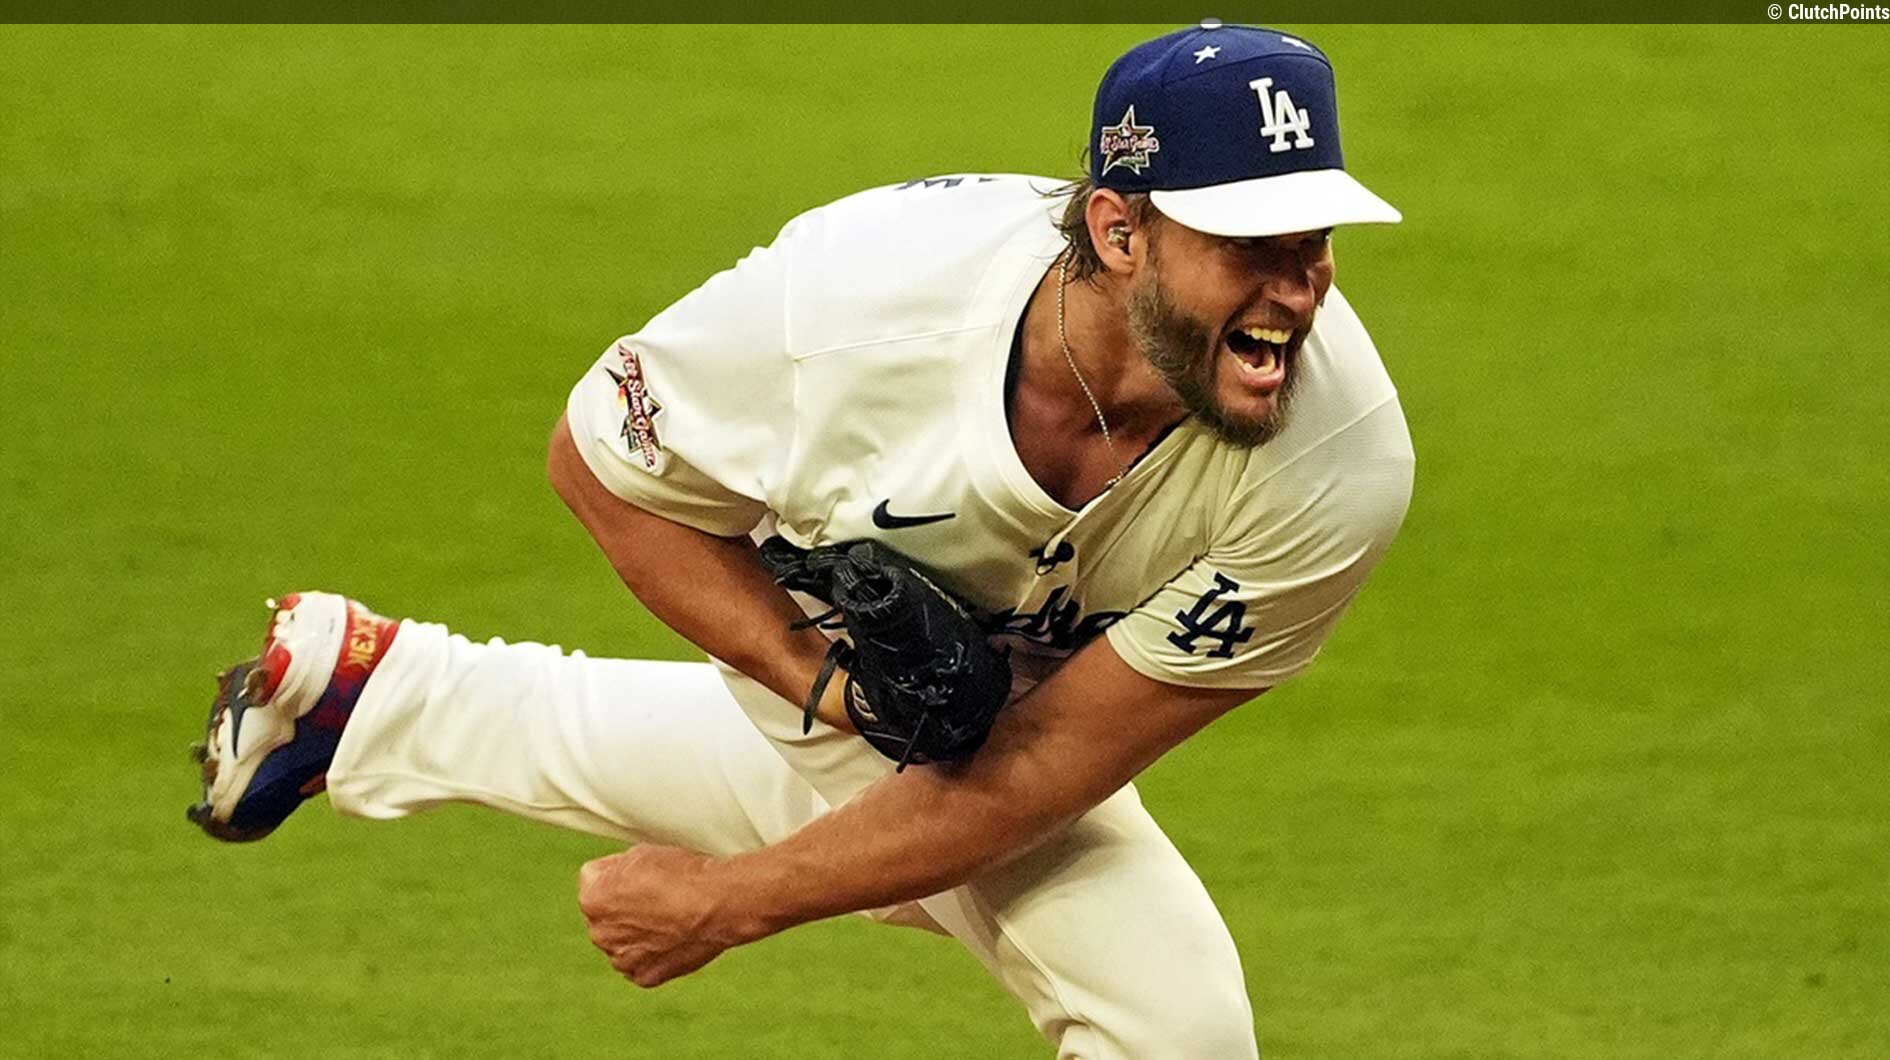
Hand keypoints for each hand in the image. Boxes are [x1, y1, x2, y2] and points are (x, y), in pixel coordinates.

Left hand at [577, 845, 755, 987]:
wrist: (718, 904)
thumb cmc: (682, 874)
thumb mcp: (639, 854)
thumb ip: (614, 870)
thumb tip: (612, 879)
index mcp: (592, 900)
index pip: (594, 878)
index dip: (620, 871)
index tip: (644, 872)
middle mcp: (599, 933)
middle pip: (606, 914)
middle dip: (623, 906)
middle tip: (658, 895)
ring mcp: (621, 959)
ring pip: (623, 941)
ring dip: (637, 932)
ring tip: (670, 917)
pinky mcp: (644, 977)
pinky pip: (641, 962)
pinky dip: (654, 953)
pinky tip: (674, 937)